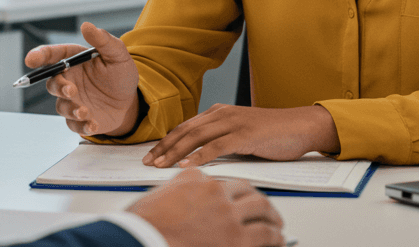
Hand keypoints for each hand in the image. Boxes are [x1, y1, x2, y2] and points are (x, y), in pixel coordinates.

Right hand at [23, 21, 139, 135]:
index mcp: (74, 60)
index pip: (51, 55)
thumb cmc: (120, 75)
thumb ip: (103, 41)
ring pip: (61, 106)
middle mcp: (69, 80)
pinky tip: (93, 123)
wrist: (130, 102)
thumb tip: (87, 26)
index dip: (39, 56)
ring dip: (71, 109)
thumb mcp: (118, 55)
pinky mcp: (78, 119)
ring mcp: (72, 100)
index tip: (31, 59)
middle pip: (52, 82)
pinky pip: (73, 124)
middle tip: (71, 90)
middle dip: (59, 87)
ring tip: (85, 111)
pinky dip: (81, 125)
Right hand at [126, 168, 285, 246]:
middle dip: (257, 199)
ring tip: (277, 224)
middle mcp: (214, 191)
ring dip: (272, 216)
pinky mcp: (237, 238)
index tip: (238, 197)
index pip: (222, 180)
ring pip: (261, 208)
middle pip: (245, 190)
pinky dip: (275, 237)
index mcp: (194, 179)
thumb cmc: (143, 226)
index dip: (233, 191)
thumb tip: (185, 199)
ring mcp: (227, 214)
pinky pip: (265, 234)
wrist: (140, 240)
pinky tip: (278, 239)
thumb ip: (177, 192)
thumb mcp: (159, 198)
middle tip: (264, 207)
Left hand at [143, 104, 339, 168]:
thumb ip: (220, 140)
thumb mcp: (240, 134)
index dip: (166, 141)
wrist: (301, 126)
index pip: (185, 127)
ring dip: (176, 152)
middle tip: (148, 161)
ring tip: (161, 164)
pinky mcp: (245, 134)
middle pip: (185, 130)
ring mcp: (234, 122)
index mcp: (219, 112)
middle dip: (164, 147)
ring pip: (196, 137)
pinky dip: (199, 156)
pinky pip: (217, 146)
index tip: (151, 154)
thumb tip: (197, 157)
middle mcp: (223, 113)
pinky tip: (188, 166)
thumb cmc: (273, 134)